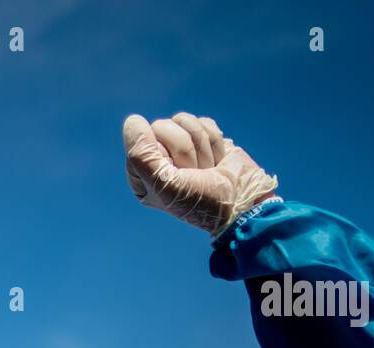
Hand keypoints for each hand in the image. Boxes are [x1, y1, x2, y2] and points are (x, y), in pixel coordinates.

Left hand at [123, 113, 277, 236]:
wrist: (241, 201)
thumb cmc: (200, 200)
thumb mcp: (165, 183)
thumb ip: (141, 154)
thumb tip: (133, 120)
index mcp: (140, 173)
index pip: (143, 140)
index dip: (165, 155)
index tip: (176, 175)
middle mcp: (157, 159)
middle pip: (163, 125)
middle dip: (186, 150)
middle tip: (194, 173)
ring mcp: (180, 148)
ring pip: (185, 120)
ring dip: (202, 146)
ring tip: (207, 169)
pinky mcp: (202, 139)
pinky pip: (203, 122)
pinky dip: (215, 141)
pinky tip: (217, 160)